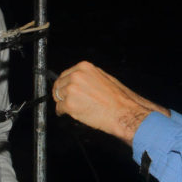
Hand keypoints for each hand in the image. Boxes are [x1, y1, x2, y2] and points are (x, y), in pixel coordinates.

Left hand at [51, 61, 169, 143]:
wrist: (123, 112)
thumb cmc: (118, 98)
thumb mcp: (104, 78)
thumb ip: (89, 77)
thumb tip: (80, 81)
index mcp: (84, 67)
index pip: (65, 74)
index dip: (65, 84)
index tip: (64, 90)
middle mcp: (76, 76)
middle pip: (59, 85)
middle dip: (61, 94)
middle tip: (65, 101)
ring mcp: (71, 90)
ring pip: (58, 97)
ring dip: (62, 103)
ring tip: (72, 108)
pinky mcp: (69, 104)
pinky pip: (59, 109)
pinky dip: (63, 113)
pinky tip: (72, 114)